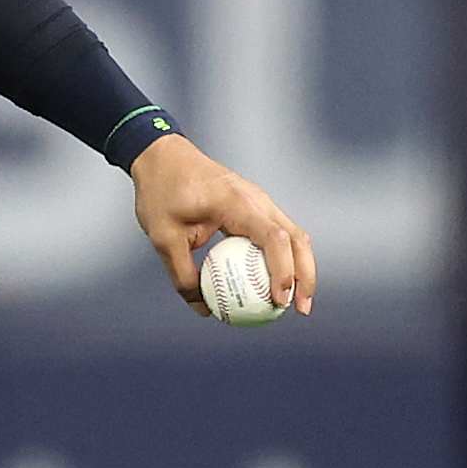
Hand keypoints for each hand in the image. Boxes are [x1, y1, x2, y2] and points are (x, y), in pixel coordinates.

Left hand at [130, 133, 315, 318]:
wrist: (161, 156)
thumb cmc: (161, 193)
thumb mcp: (163, 238)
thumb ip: (183, 275)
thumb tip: (204, 310)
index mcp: (237, 203)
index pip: (274, 239)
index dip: (283, 271)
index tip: (279, 301)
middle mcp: (257, 200)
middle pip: (297, 238)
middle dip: (305, 276)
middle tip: (300, 310)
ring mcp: (260, 201)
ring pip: (293, 236)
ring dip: (299, 269)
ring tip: (293, 303)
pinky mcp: (255, 206)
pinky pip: (277, 235)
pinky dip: (282, 259)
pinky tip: (273, 285)